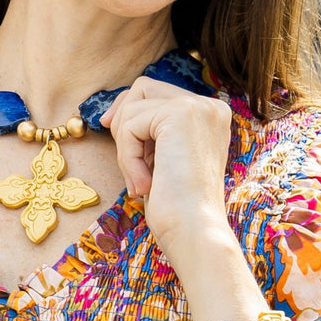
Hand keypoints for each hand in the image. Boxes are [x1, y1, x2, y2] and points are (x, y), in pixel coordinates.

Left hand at [99, 77, 234, 262]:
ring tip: (140, 183)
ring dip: (125, 148)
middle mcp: (211, 105)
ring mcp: (198, 107)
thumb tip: (113, 114)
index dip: (129, 111)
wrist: (195, 231)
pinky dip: (127, 157)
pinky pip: (131, 125)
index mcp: (211, 115)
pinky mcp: (180, 114)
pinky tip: (143, 184)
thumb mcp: (164, 160)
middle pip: (143, 89)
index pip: (157, 93)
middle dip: (124, 124)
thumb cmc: (178, 207)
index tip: (109, 129)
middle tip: (126, 165)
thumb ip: (151, 132)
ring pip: (133, 107)